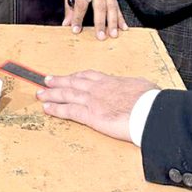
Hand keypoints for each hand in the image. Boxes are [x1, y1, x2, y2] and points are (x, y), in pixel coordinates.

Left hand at [37, 70, 157, 141]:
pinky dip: (56, 109)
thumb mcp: (143, 87)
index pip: (89, 76)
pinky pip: (69, 111)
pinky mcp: (91, 115)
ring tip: (40, 93)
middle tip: (47, 80)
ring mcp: (93, 100)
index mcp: (111, 81)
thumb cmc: (150, 101)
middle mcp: (98, 88)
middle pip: (73, 82)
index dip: (76, 76)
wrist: (149, 110)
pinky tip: (47, 108)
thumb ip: (134, 88)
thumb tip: (137, 89)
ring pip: (67, 94)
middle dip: (59, 81)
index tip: (70, 76)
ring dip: (51, 94)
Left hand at [63, 0, 126, 39]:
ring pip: (111, 7)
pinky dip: (121, 18)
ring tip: (113, 35)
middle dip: (100, 22)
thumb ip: (69, 6)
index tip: (75, 30)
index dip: (78, 17)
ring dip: (113, 22)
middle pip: (100, 6)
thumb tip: (67, 24)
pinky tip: (123, 28)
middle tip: (101, 36)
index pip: (81, 3)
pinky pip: (117, 6)